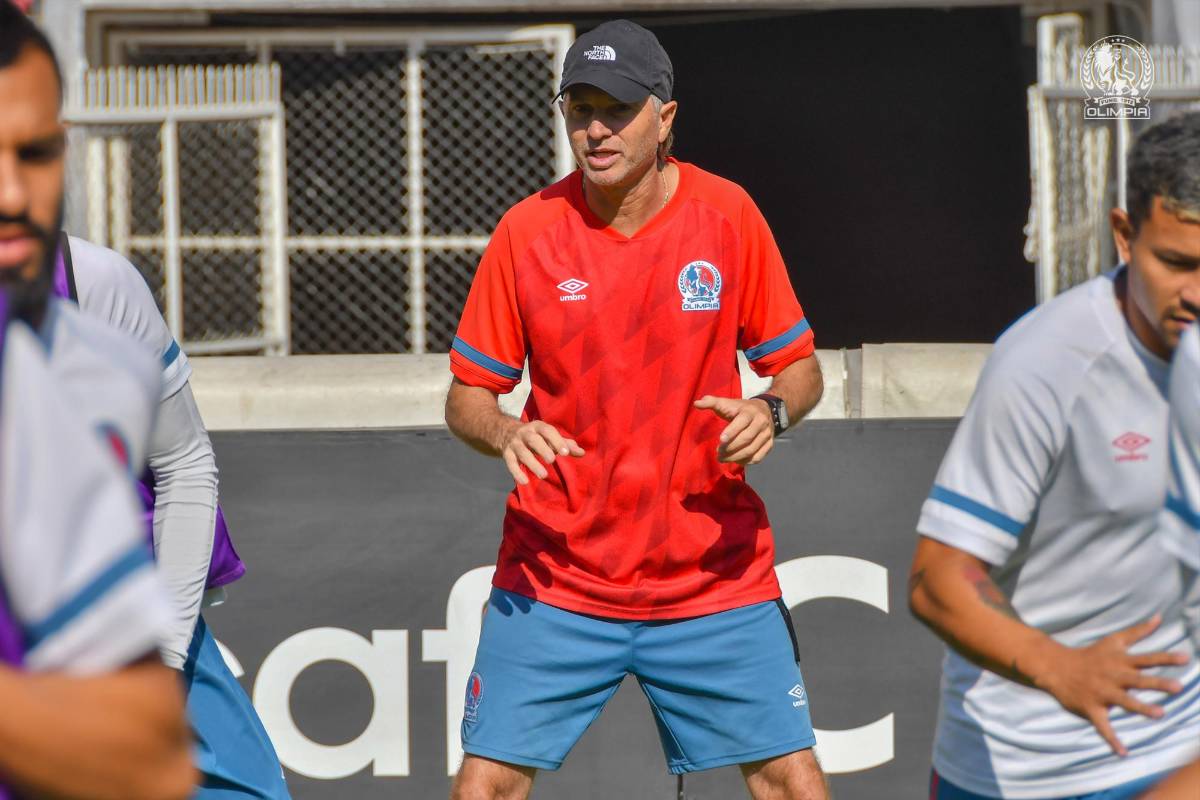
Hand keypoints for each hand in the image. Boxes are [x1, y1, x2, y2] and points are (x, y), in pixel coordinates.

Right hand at [499, 420, 583, 485]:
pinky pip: (510, 463)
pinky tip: (524, 481)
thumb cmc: (535, 436)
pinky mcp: (506, 453)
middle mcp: (525, 433)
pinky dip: (516, 472)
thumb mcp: (548, 437)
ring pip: (522, 452)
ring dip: (532, 463)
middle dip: (542, 449)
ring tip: (543, 475)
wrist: (504, 432)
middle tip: (552, 460)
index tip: (566, 453)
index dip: (557, 440)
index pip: (548, 431)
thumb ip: (564, 444)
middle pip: (533, 440)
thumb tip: (582, 453)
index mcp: (538, 427)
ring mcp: (514, 443)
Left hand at [693, 395, 774, 464]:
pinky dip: (746, 461)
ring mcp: (767, 434)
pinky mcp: (770, 444)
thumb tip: (696, 403)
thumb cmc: (740, 408)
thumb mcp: (727, 403)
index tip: (720, 440)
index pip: (741, 422)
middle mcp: (760, 422)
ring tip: (723, 459)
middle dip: (730, 448)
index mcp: (749, 412)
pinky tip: (736, 460)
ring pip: (752, 450)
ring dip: (736, 457)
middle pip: (746, 438)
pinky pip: (758, 457)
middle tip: (718, 454)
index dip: (731, 432)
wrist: (766, 409)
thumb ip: (711, 402)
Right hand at [1028, 614, 1188, 755]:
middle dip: (1158, 684)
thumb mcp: (1113, 641)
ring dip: (1141, 708)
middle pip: (1139, 680)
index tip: (1185, 657)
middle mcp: (1113, 677)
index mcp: (1120, 662)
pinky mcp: (1092, 708)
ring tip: (1160, 714)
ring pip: (1124, 701)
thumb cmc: (1091, 655)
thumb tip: (1159, 617)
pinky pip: (1103, 726)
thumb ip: (1138, 632)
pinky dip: (1112, 739)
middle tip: (1178, 687)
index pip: (1147, 658)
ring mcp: (1102, 693)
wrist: (1056, 667)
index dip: (1166, 658)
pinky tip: (1123, 752)